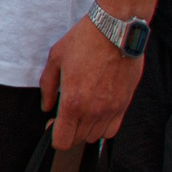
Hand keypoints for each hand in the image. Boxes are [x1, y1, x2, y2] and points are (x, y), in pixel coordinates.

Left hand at [40, 19, 144, 146]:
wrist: (116, 31)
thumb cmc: (84, 41)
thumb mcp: (55, 59)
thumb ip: (47, 87)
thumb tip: (46, 107)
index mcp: (73, 101)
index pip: (63, 140)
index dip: (54, 136)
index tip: (53, 125)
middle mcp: (93, 110)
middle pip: (78, 140)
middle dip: (68, 131)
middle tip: (65, 115)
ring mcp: (111, 109)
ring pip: (96, 136)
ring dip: (86, 129)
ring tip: (82, 112)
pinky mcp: (125, 104)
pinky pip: (113, 129)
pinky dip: (103, 127)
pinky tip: (97, 113)